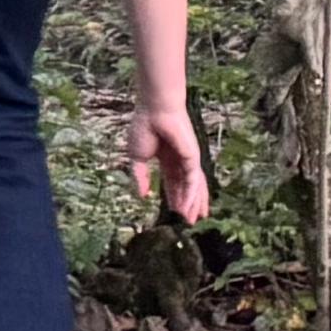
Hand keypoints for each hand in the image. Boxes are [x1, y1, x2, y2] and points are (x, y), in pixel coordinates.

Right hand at [126, 95, 209, 227]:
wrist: (154, 109)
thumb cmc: (144, 126)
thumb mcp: (136, 157)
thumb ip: (140, 176)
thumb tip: (142, 195)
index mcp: (167, 157)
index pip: (172, 181)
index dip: (173, 196)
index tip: (174, 211)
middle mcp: (180, 160)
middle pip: (186, 186)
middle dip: (187, 204)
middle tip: (188, 221)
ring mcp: (188, 159)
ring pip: (194, 186)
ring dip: (193, 203)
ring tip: (193, 220)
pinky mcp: (193, 158)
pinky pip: (193, 181)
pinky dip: (191, 196)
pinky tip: (187, 208)